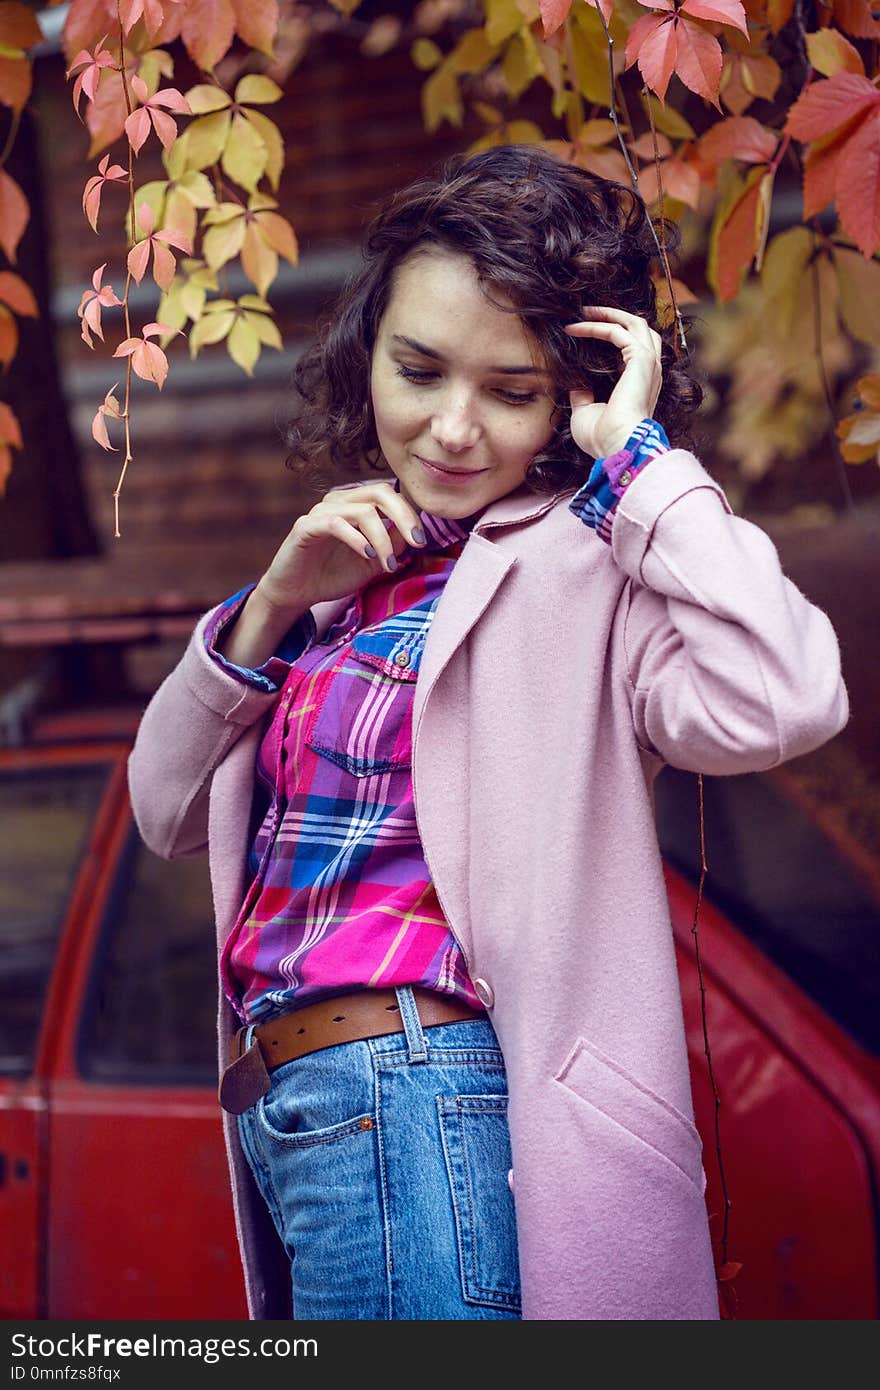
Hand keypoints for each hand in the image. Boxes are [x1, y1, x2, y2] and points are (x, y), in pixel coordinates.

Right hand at [256, 480, 425, 619]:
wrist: (297, 593)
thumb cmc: (333, 575)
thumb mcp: (373, 562)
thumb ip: (393, 545)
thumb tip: (415, 532)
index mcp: (356, 503)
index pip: (390, 495)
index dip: (410, 514)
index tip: (421, 541)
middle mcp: (339, 500)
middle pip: (380, 492)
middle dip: (404, 516)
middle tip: (417, 542)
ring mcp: (322, 511)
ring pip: (363, 511)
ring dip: (382, 539)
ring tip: (388, 564)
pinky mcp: (306, 526)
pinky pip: (337, 524)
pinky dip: (357, 539)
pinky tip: (368, 556)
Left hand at [564, 306, 662, 459]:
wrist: (617, 446)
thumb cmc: (602, 438)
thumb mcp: (585, 413)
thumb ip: (582, 395)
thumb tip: (574, 383)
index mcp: (641, 384)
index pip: (634, 348)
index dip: (612, 335)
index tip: (585, 332)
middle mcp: (649, 371)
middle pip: (640, 329)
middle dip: (614, 316)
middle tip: (586, 312)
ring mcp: (649, 364)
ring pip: (635, 323)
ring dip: (608, 314)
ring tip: (584, 311)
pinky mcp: (641, 359)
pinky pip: (618, 331)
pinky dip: (597, 326)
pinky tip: (576, 327)